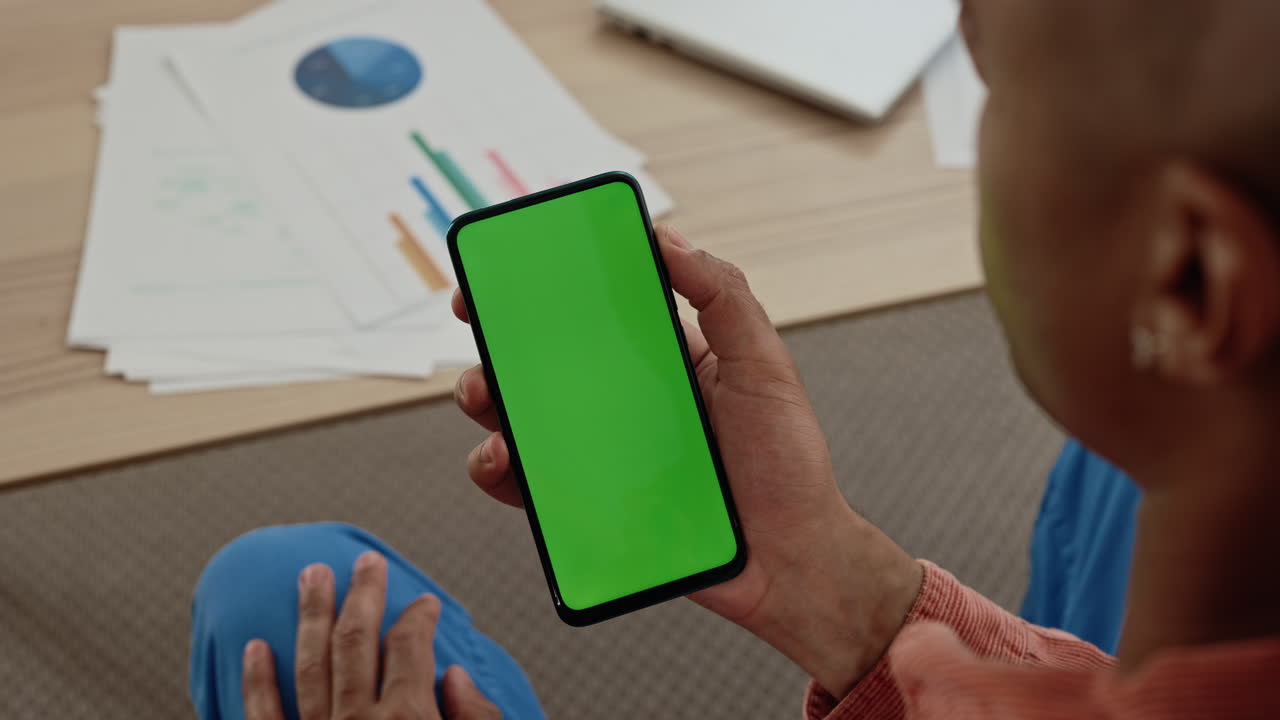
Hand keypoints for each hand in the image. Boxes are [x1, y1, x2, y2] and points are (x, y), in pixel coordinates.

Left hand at [241, 552, 500, 719]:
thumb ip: (475, 718)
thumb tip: (456, 677)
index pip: (411, 646)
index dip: (420, 617)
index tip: (426, 603)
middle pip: (357, 640)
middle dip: (363, 593)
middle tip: (366, 560)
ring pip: (312, 664)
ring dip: (311, 615)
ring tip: (311, 575)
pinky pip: (265, 715)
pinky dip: (258, 681)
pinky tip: (255, 647)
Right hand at [451, 225, 922, 695]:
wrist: (791, 560)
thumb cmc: (788, 463)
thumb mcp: (765, 365)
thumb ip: (723, 296)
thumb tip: (667, 237)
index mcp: (664, 361)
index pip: (598, 312)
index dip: (550, 286)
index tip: (509, 265)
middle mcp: (627, 404)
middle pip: (547, 363)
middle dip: (500, 340)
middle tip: (478, 322)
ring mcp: (605, 455)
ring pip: (524, 420)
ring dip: (487, 400)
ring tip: (484, 395)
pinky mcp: (591, 507)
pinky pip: (530, 486)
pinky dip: (500, 472)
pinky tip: (500, 461)